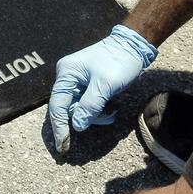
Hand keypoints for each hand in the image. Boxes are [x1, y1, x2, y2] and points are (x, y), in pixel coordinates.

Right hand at [49, 24, 157, 152]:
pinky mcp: (89, 87)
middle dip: (89, 117)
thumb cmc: (119, 62)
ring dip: (98, 114)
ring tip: (114, 108)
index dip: (60, 127)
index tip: (63, 147)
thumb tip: (77, 126)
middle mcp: (69, 79)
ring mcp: (78, 83)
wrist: (134, 47)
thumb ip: (89, 106)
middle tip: (108, 115)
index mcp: (67, 74)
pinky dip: (101, 109)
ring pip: (81, 109)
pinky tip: (114, 104)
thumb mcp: (105, 85)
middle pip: (70, 109)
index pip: (58, 106)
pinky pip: (90, 105)